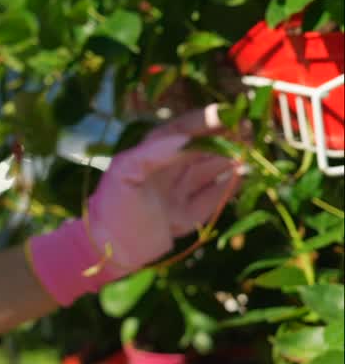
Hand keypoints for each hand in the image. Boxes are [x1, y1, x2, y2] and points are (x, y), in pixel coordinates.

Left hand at [28, 105, 241, 305]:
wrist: (110, 251)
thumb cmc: (113, 208)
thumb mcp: (125, 174)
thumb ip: (153, 152)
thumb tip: (184, 138)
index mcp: (153, 154)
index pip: (184, 130)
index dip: (206, 120)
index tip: (228, 112)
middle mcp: (169, 169)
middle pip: (204, 148)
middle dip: (227, 137)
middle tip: (251, 128)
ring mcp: (180, 192)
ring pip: (212, 170)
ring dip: (232, 159)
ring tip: (253, 150)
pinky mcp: (188, 215)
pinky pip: (213, 197)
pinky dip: (229, 187)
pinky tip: (244, 176)